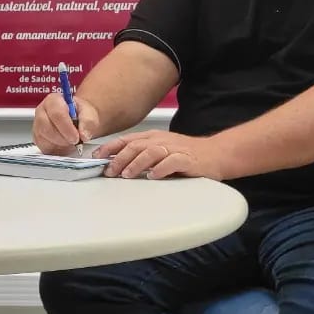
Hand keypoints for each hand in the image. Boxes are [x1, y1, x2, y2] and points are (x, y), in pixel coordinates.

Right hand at [32, 93, 97, 155]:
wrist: (78, 122)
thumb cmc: (81, 115)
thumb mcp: (89, 114)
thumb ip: (88, 122)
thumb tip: (83, 134)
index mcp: (54, 100)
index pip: (56, 113)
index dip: (66, 127)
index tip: (77, 137)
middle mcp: (42, 111)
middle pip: (46, 127)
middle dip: (63, 138)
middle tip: (75, 141)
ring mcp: (37, 125)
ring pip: (43, 139)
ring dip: (60, 144)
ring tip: (71, 142)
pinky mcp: (38, 138)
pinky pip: (43, 147)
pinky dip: (55, 150)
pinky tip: (64, 145)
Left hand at [93, 130, 230, 179]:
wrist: (216, 154)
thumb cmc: (186, 154)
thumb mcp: (160, 150)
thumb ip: (141, 155)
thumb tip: (115, 163)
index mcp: (153, 137)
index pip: (127, 139)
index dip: (110, 147)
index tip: (97, 157)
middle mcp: (161, 140)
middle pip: (136, 146)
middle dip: (120, 158)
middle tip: (110, 171)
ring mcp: (175, 149)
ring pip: (151, 152)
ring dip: (136, 163)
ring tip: (127, 175)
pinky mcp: (187, 159)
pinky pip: (172, 162)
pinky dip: (161, 168)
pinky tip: (153, 176)